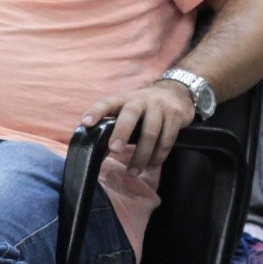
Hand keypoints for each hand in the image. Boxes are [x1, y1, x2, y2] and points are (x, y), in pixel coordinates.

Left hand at [81, 81, 196, 176]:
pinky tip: (151, 165)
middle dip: (121, 132)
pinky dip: (158, 156)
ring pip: (150, 132)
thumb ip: (114, 121)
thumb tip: (97, 145)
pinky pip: (167, 139)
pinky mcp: (175, 117)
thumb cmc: (144, 106)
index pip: (107, 102)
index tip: (85, 123)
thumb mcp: (127, 107)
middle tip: (114, 150)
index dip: (96, 112)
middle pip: (130, 115)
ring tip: (133, 171)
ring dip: (141, 155)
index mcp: (123, 99)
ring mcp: (159, 108)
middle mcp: (140, 100)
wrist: (177, 92)